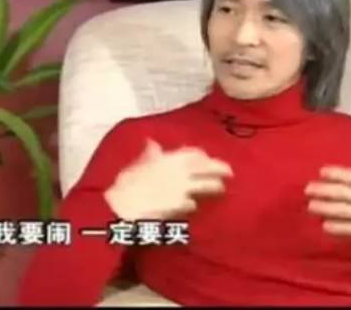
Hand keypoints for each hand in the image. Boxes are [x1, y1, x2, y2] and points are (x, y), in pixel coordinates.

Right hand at [104, 139, 232, 220]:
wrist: (121, 208)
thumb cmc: (125, 184)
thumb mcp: (137, 165)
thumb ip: (149, 155)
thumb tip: (152, 142)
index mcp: (169, 158)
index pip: (194, 153)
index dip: (203, 156)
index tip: (207, 158)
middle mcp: (181, 171)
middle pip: (207, 168)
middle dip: (220, 169)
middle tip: (229, 173)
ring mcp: (183, 189)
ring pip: (208, 185)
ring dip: (215, 187)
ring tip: (220, 189)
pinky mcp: (182, 206)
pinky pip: (194, 204)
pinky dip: (195, 204)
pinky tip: (196, 206)